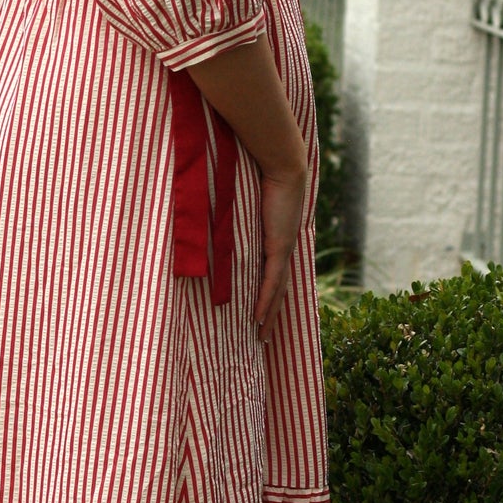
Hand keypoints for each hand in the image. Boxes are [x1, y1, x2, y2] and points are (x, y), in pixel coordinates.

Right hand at [255, 163, 307, 343]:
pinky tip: (258, 319)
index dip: (269, 297)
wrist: (284, 165)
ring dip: (269, 317)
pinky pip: (272, 282)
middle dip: (272, 316)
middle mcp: (283, 249)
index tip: (262, 314)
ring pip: (277, 292)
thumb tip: (218, 212)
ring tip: (261, 337)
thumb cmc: (263, 176)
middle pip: (279, 291)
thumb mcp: (248, 201)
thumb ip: (237, 212)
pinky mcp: (279, 246)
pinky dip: (266, 302)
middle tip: (263, 337)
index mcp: (278, 240)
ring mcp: (283, 249)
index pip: (274, 275)